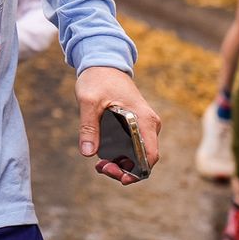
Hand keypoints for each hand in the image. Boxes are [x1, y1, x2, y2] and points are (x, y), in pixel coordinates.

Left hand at [75, 66, 161, 185]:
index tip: (118, 177)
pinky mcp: (135, 126)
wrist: (103, 63)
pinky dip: (119, 154)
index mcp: (144, 120)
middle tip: (101, 168)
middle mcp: (149, 125)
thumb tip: (88, 153)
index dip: (137, 172)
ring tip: (99, 164)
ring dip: (120, 163)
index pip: (150, 156)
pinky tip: (102, 155)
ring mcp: (143, 126)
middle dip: (123, 169)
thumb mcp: (89, 101)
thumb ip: (89, 126)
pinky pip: (132, 147)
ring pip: (137, 155)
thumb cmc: (98, 79)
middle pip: (143, 159)